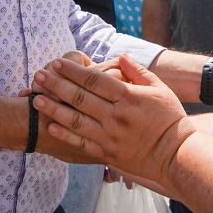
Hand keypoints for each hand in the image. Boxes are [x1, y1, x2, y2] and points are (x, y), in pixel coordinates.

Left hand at [31, 54, 193, 188]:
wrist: (176, 156)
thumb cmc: (170, 120)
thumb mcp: (159, 90)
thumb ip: (138, 72)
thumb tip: (120, 56)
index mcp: (129, 98)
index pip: (95, 80)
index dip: (74, 71)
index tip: (57, 62)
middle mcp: (116, 117)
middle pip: (80, 98)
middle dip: (57, 85)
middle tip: (39, 75)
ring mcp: (110, 137)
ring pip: (75, 121)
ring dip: (54, 108)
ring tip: (36, 99)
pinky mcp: (107, 154)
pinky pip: (81, 143)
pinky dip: (64, 135)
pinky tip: (50, 126)